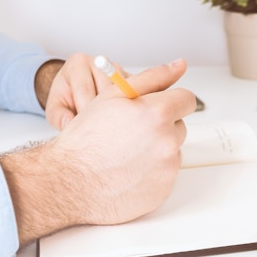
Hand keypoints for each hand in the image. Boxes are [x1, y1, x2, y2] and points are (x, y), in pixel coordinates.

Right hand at [0, 58, 194, 245]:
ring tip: (126, 154)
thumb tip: (179, 65)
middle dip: (161, 127)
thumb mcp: (113, 96)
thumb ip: (152, 78)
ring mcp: (167, 169)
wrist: (70, 182)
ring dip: (157, 150)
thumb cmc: (86, 139)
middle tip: (131, 133)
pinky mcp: (164, 190)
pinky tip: (128, 172)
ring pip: (172, 152)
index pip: (186, 100)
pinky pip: (165, 175)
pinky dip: (152, 173)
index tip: (158, 108)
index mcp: (158, 113)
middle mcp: (168, 142)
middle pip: (179, 127)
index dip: (170, 102)